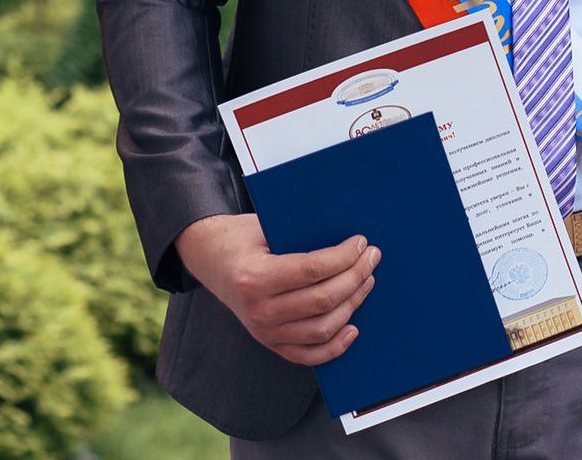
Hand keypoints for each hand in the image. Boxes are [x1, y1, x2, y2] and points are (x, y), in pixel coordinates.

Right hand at [174, 214, 379, 365]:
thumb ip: (301, 236)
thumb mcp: (264, 227)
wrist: (209, 259)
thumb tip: (349, 242)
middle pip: (322, 300)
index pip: (312, 270)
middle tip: (372, 257)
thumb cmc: (242, 237)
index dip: (344, 257)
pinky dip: (335, 346)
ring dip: (352, 305)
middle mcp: (259, 310)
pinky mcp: (270, 343)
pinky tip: (353, 327)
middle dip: (355, 277)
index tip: (362, 243)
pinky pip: (309, 355)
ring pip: (322, 329)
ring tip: (366, 282)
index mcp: (255, 277)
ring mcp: (264, 332)